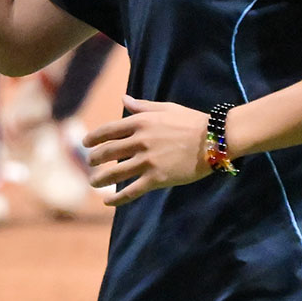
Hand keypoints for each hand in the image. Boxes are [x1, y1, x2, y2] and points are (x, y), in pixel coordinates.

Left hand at [83, 95, 211, 206]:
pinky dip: (117, 198)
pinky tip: (108, 202)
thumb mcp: (166, 108)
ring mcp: (147, 161)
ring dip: (101, 179)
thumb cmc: (193, 121)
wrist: (216, 139)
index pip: (108, 131)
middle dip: (94, 159)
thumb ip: (142, 106)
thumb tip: (124, 99)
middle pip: (107, 152)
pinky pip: (132, 190)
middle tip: (90, 163)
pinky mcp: (157, 178)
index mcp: (140, 122)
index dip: (93, 138)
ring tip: (93, 182)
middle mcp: (140, 141)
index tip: (85, 143)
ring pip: (115, 173)